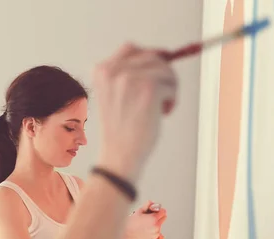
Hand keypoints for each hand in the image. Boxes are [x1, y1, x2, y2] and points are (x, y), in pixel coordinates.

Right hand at [93, 43, 177, 181]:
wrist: (119, 155)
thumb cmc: (121, 130)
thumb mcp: (115, 96)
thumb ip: (128, 75)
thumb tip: (161, 55)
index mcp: (101, 71)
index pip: (131, 48)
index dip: (147, 59)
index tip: (157, 73)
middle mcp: (114, 70)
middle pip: (151, 56)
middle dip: (162, 74)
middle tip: (162, 96)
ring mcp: (131, 78)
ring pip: (164, 68)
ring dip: (169, 86)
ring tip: (161, 107)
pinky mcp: (149, 88)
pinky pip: (171, 84)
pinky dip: (172, 98)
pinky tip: (162, 113)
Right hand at [124, 201, 166, 238]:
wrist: (126, 234)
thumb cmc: (131, 224)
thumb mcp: (139, 211)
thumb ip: (147, 205)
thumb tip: (151, 202)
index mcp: (153, 219)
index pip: (163, 211)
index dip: (158, 209)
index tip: (153, 210)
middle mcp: (156, 227)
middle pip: (164, 217)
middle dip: (158, 215)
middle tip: (150, 215)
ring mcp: (156, 233)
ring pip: (160, 224)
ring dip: (156, 222)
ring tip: (146, 222)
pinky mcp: (154, 238)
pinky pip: (158, 231)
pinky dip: (154, 229)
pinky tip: (146, 228)